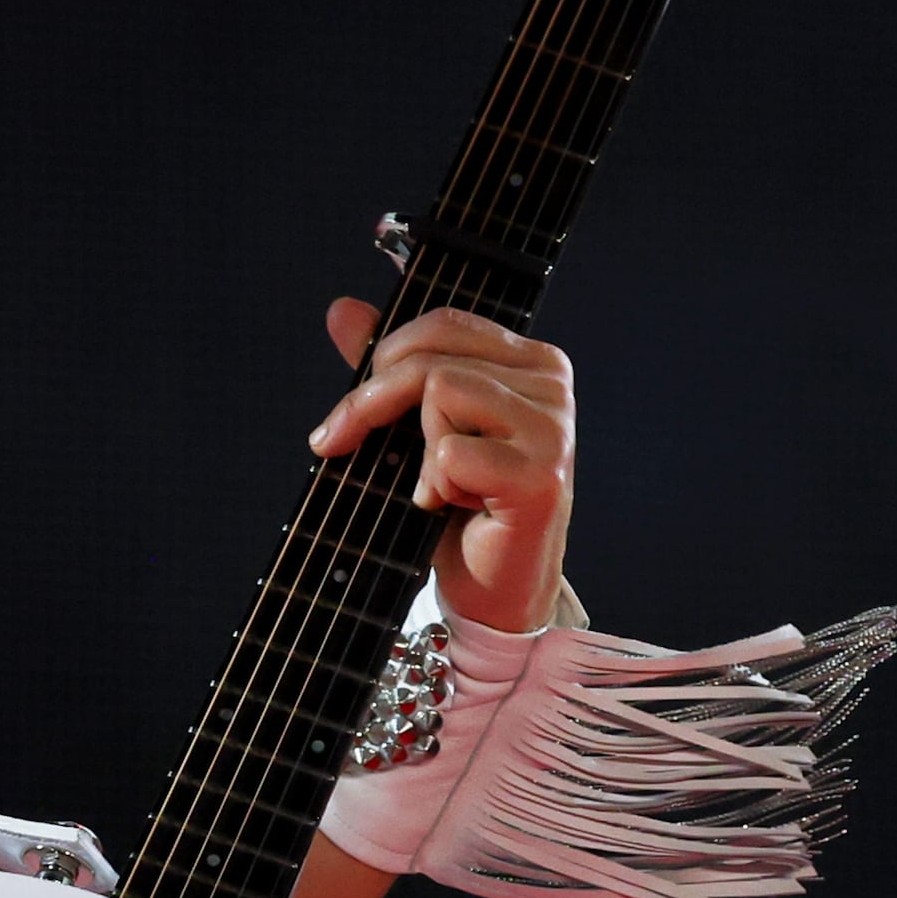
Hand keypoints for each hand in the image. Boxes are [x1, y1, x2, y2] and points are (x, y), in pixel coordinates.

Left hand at [309, 299, 574, 632]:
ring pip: (442, 391)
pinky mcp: (541, 476)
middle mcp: (552, 385)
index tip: (346, 414)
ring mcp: (553, 428)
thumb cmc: (462, 506)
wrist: (494, 587)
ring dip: (417, 448)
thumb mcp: (416, 426)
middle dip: (371, 402)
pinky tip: (455, 506)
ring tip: (436, 483)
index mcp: (531, 361)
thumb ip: (389, 367)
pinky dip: (433, 485)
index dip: (382, 357)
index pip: (444, 324)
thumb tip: (343, 310)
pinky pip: (450, 452)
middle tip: (345, 443)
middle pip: (432, 357)